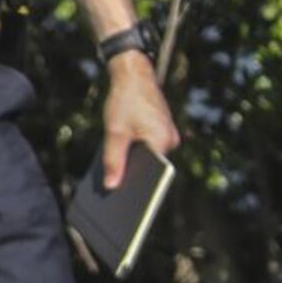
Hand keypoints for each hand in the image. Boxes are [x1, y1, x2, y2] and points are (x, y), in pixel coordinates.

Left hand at [99, 52, 179, 188]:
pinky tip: (116, 165)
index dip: (141, 192)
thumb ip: (113, 160)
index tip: (128, 209)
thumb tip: (112, 185)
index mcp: (162, 142)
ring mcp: (167, 135)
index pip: (154, 175)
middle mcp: (170, 141)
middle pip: (151, 168)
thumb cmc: (124, 100)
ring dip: (133, 168)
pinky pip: (147, 149)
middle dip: (134, 181)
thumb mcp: (114, 132)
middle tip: (114, 201)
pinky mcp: (160, 130)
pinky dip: (134, 156)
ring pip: (148, 159)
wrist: (134, 73)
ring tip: (111, 186)